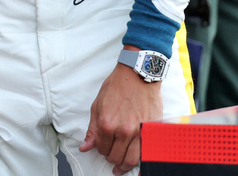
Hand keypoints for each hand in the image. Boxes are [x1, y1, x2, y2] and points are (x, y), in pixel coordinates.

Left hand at [79, 59, 163, 174]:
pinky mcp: (152, 130)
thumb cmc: (118, 86)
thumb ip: (92, 129)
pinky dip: (139, 158)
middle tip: (112, 154)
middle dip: (112, 158)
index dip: (101, 149)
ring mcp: (139, 131)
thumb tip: (85, 147)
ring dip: (124, 164)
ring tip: (121, 164)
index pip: (101, 149)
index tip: (103, 146)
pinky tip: (135, 159)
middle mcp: (123, 131)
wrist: (138, 74)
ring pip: (131, 160)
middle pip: (116, 157)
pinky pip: (145, 152)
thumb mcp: (98, 105)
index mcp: (107, 124)